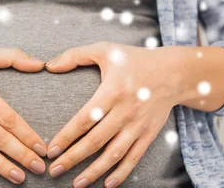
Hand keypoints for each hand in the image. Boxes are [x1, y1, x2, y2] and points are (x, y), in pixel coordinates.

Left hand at [43, 41, 183, 187]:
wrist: (173, 72)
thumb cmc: (134, 60)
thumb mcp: (105, 50)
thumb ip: (75, 55)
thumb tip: (49, 65)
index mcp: (111, 92)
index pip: (84, 120)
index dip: (66, 137)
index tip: (51, 150)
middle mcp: (125, 112)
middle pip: (95, 141)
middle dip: (73, 158)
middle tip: (54, 170)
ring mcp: (138, 126)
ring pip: (113, 154)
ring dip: (94, 171)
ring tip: (76, 184)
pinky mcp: (148, 134)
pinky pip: (134, 158)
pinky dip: (121, 173)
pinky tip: (107, 184)